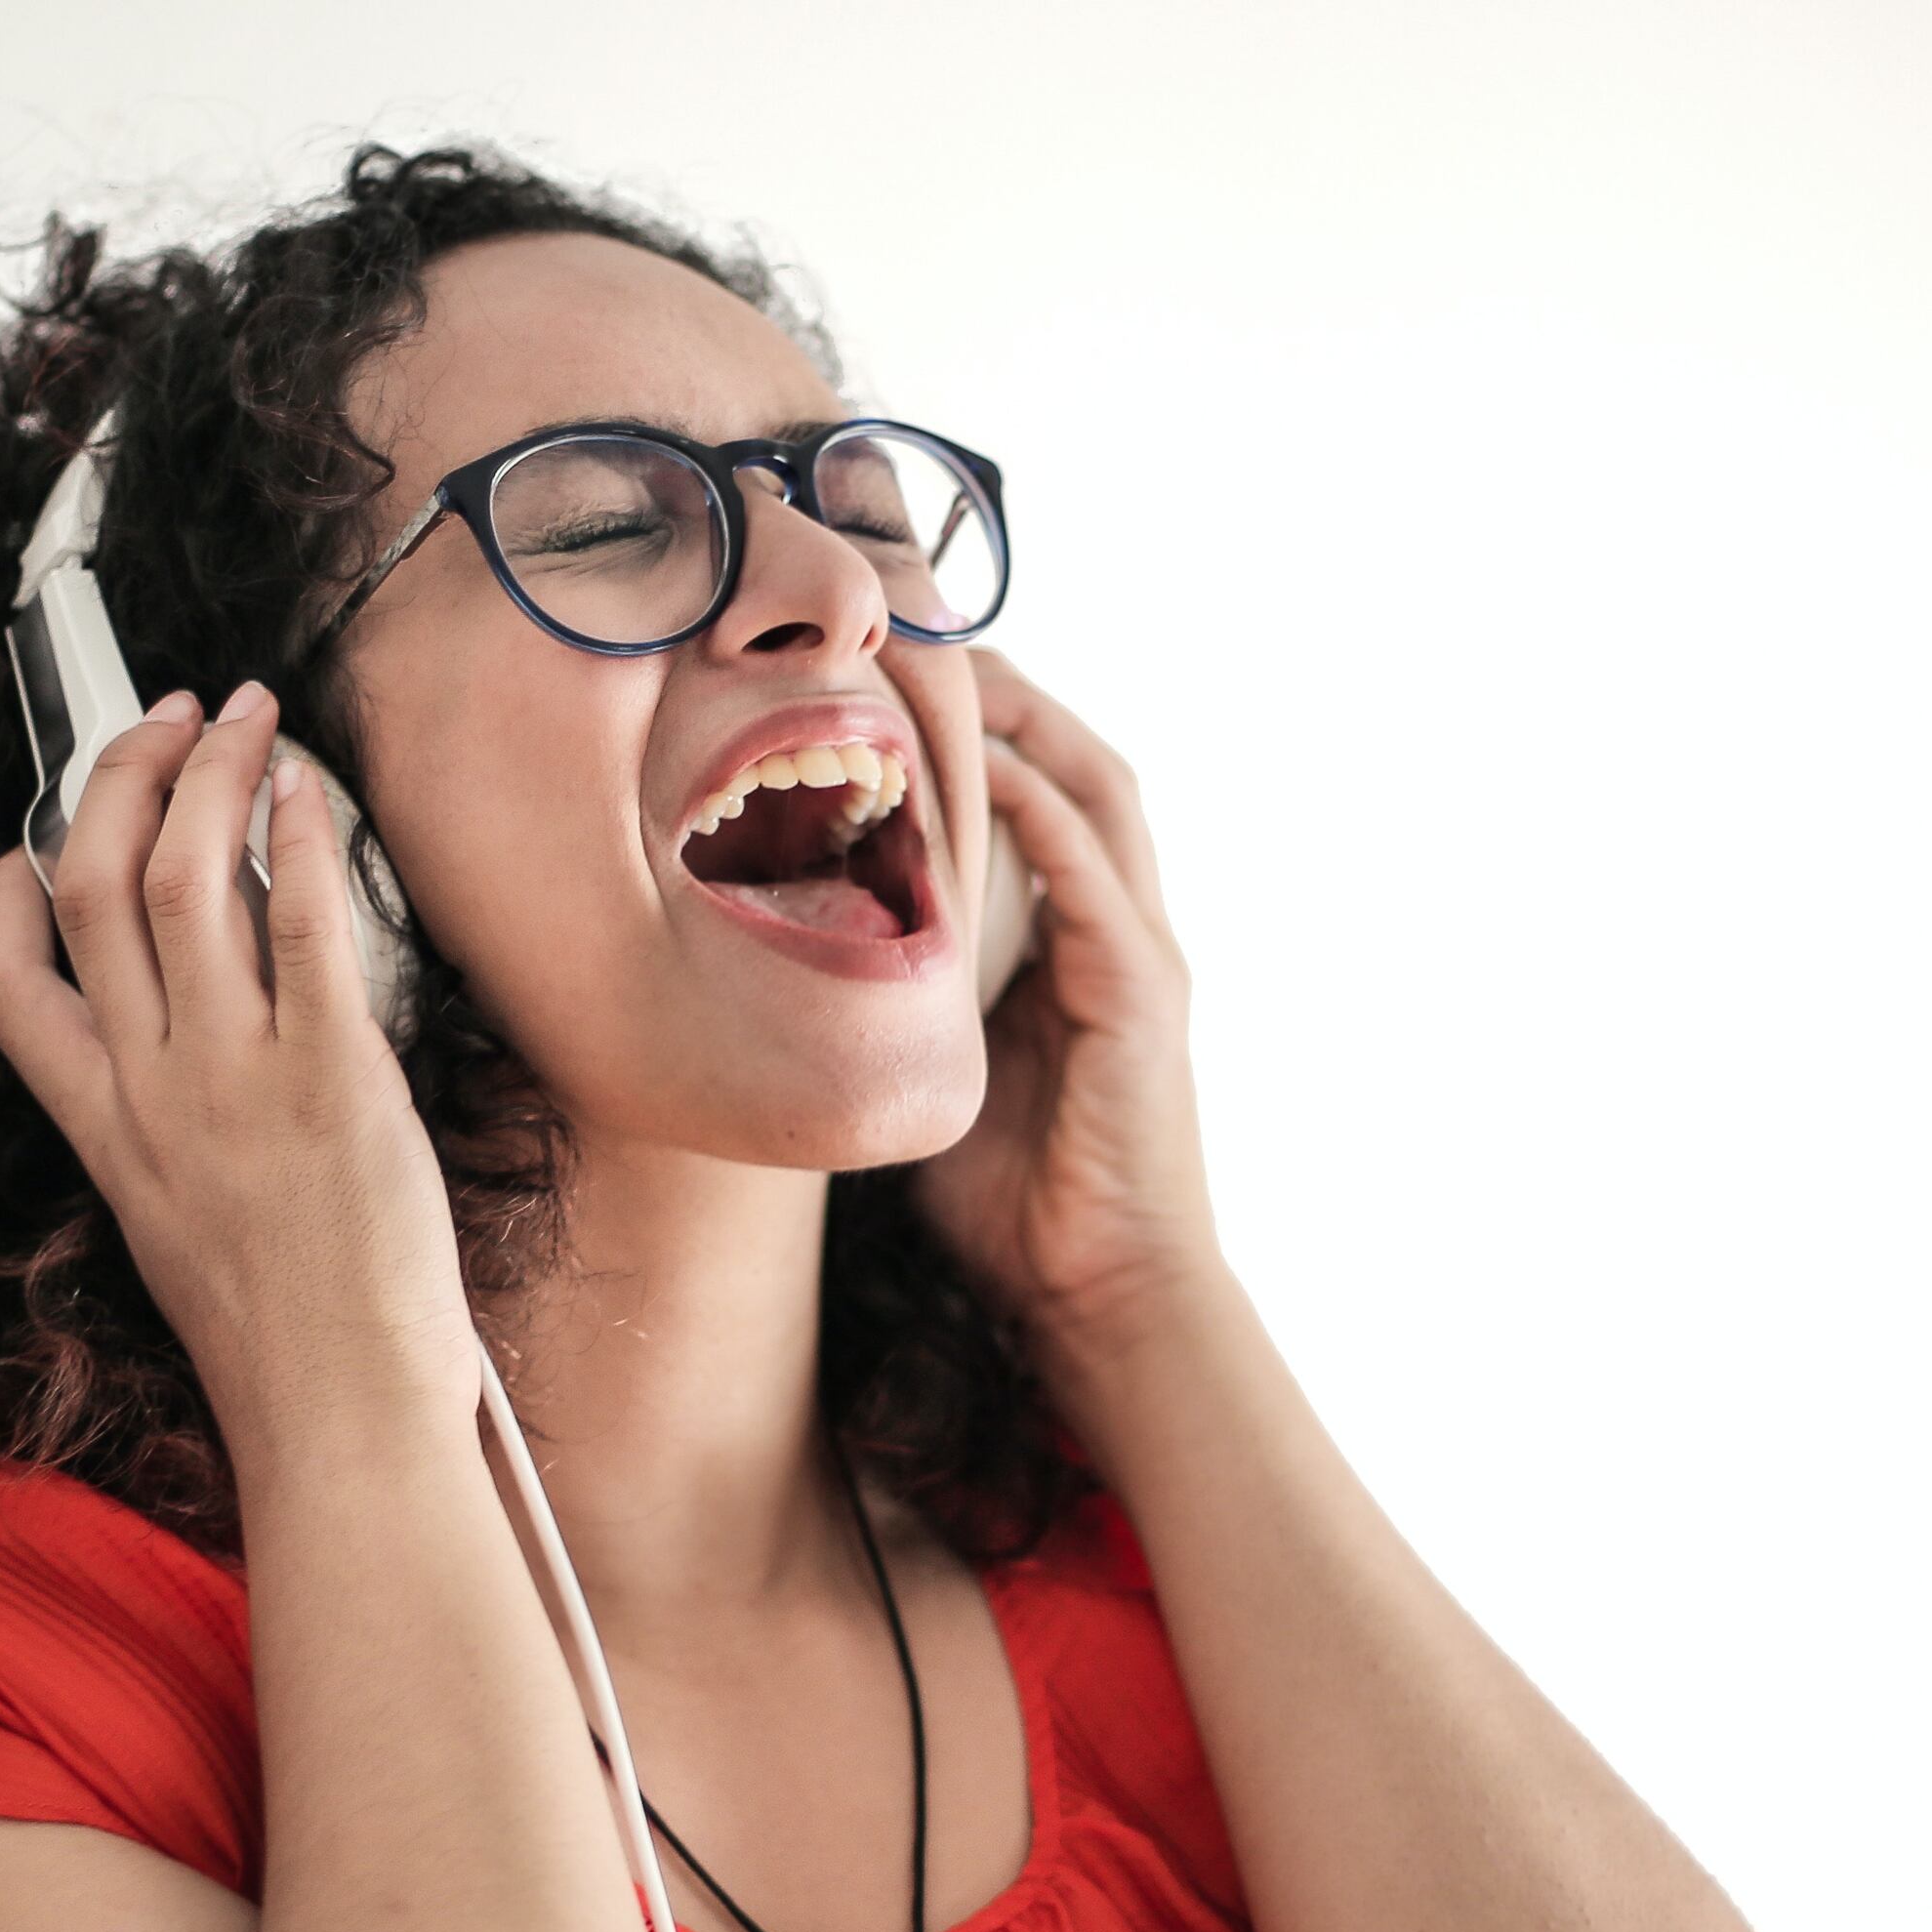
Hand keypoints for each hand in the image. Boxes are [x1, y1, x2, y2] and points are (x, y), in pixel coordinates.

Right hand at [0, 683, 479, 1464]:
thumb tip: (206, 1049)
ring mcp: (232, 1076)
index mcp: (104, 1131)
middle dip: (119, 777)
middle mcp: (151, 1089)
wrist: (338, 1412)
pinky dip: (299, 838)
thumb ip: (171, 1133)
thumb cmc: (285, 1338)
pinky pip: (300, 922)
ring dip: (214, 775)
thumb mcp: (180, 1230)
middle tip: (167, 720)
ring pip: (183, 876)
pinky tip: (309, 791)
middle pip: (91, 887)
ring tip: (247, 719)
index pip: (5, 988)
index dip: (4, 895)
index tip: (31, 840)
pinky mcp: (330, 1073)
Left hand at [917, 652, 1225, 1346]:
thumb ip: (901, 1009)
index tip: (905, 675)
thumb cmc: (1023, 1207)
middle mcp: (1122, 930)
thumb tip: (790, 973)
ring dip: (1033, 721)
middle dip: (1014, 688)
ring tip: (959, 663)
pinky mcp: (1142, 998)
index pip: (1047, 796)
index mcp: (1082, 944)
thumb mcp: (942, 1076)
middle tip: (925, 632)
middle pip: (1081, 762)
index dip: (988, 726)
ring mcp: (1141, 956)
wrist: (1103, 1299)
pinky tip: (986, 768)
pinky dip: (1043, 813)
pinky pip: (1093, 877)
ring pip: (1100, 792)